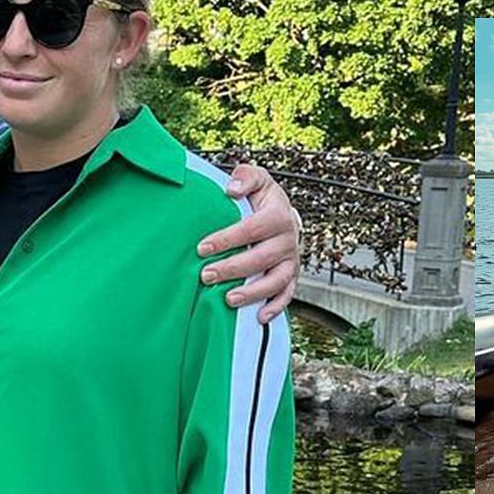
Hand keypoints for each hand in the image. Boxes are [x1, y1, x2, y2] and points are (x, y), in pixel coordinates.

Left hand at [195, 163, 299, 321]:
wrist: (283, 213)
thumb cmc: (262, 198)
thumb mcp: (256, 179)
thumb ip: (244, 177)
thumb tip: (231, 189)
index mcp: (278, 214)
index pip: (252, 228)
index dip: (227, 239)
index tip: (202, 248)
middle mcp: (288, 239)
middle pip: (262, 257)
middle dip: (233, 268)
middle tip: (206, 275)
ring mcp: (291, 260)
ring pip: (276, 280)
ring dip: (253, 292)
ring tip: (228, 299)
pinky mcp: (291, 276)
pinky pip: (287, 294)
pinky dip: (275, 307)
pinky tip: (258, 316)